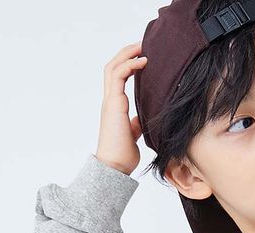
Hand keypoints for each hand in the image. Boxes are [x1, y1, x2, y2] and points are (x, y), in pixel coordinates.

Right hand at [95, 42, 147, 175]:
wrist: (115, 166)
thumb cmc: (123, 154)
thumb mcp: (134, 135)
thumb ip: (135, 124)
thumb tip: (142, 119)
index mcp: (115, 106)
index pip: (118, 78)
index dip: (129, 64)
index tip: (144, 57)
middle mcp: (110, 100)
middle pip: (113, 67)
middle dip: (127, 53)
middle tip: (143, 44)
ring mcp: (110, 101)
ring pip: (113, 67)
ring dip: (127, 54)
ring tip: (142, 46)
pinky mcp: (113, 103)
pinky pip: (118, 76)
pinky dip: (130, 65)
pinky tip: (144, 62)